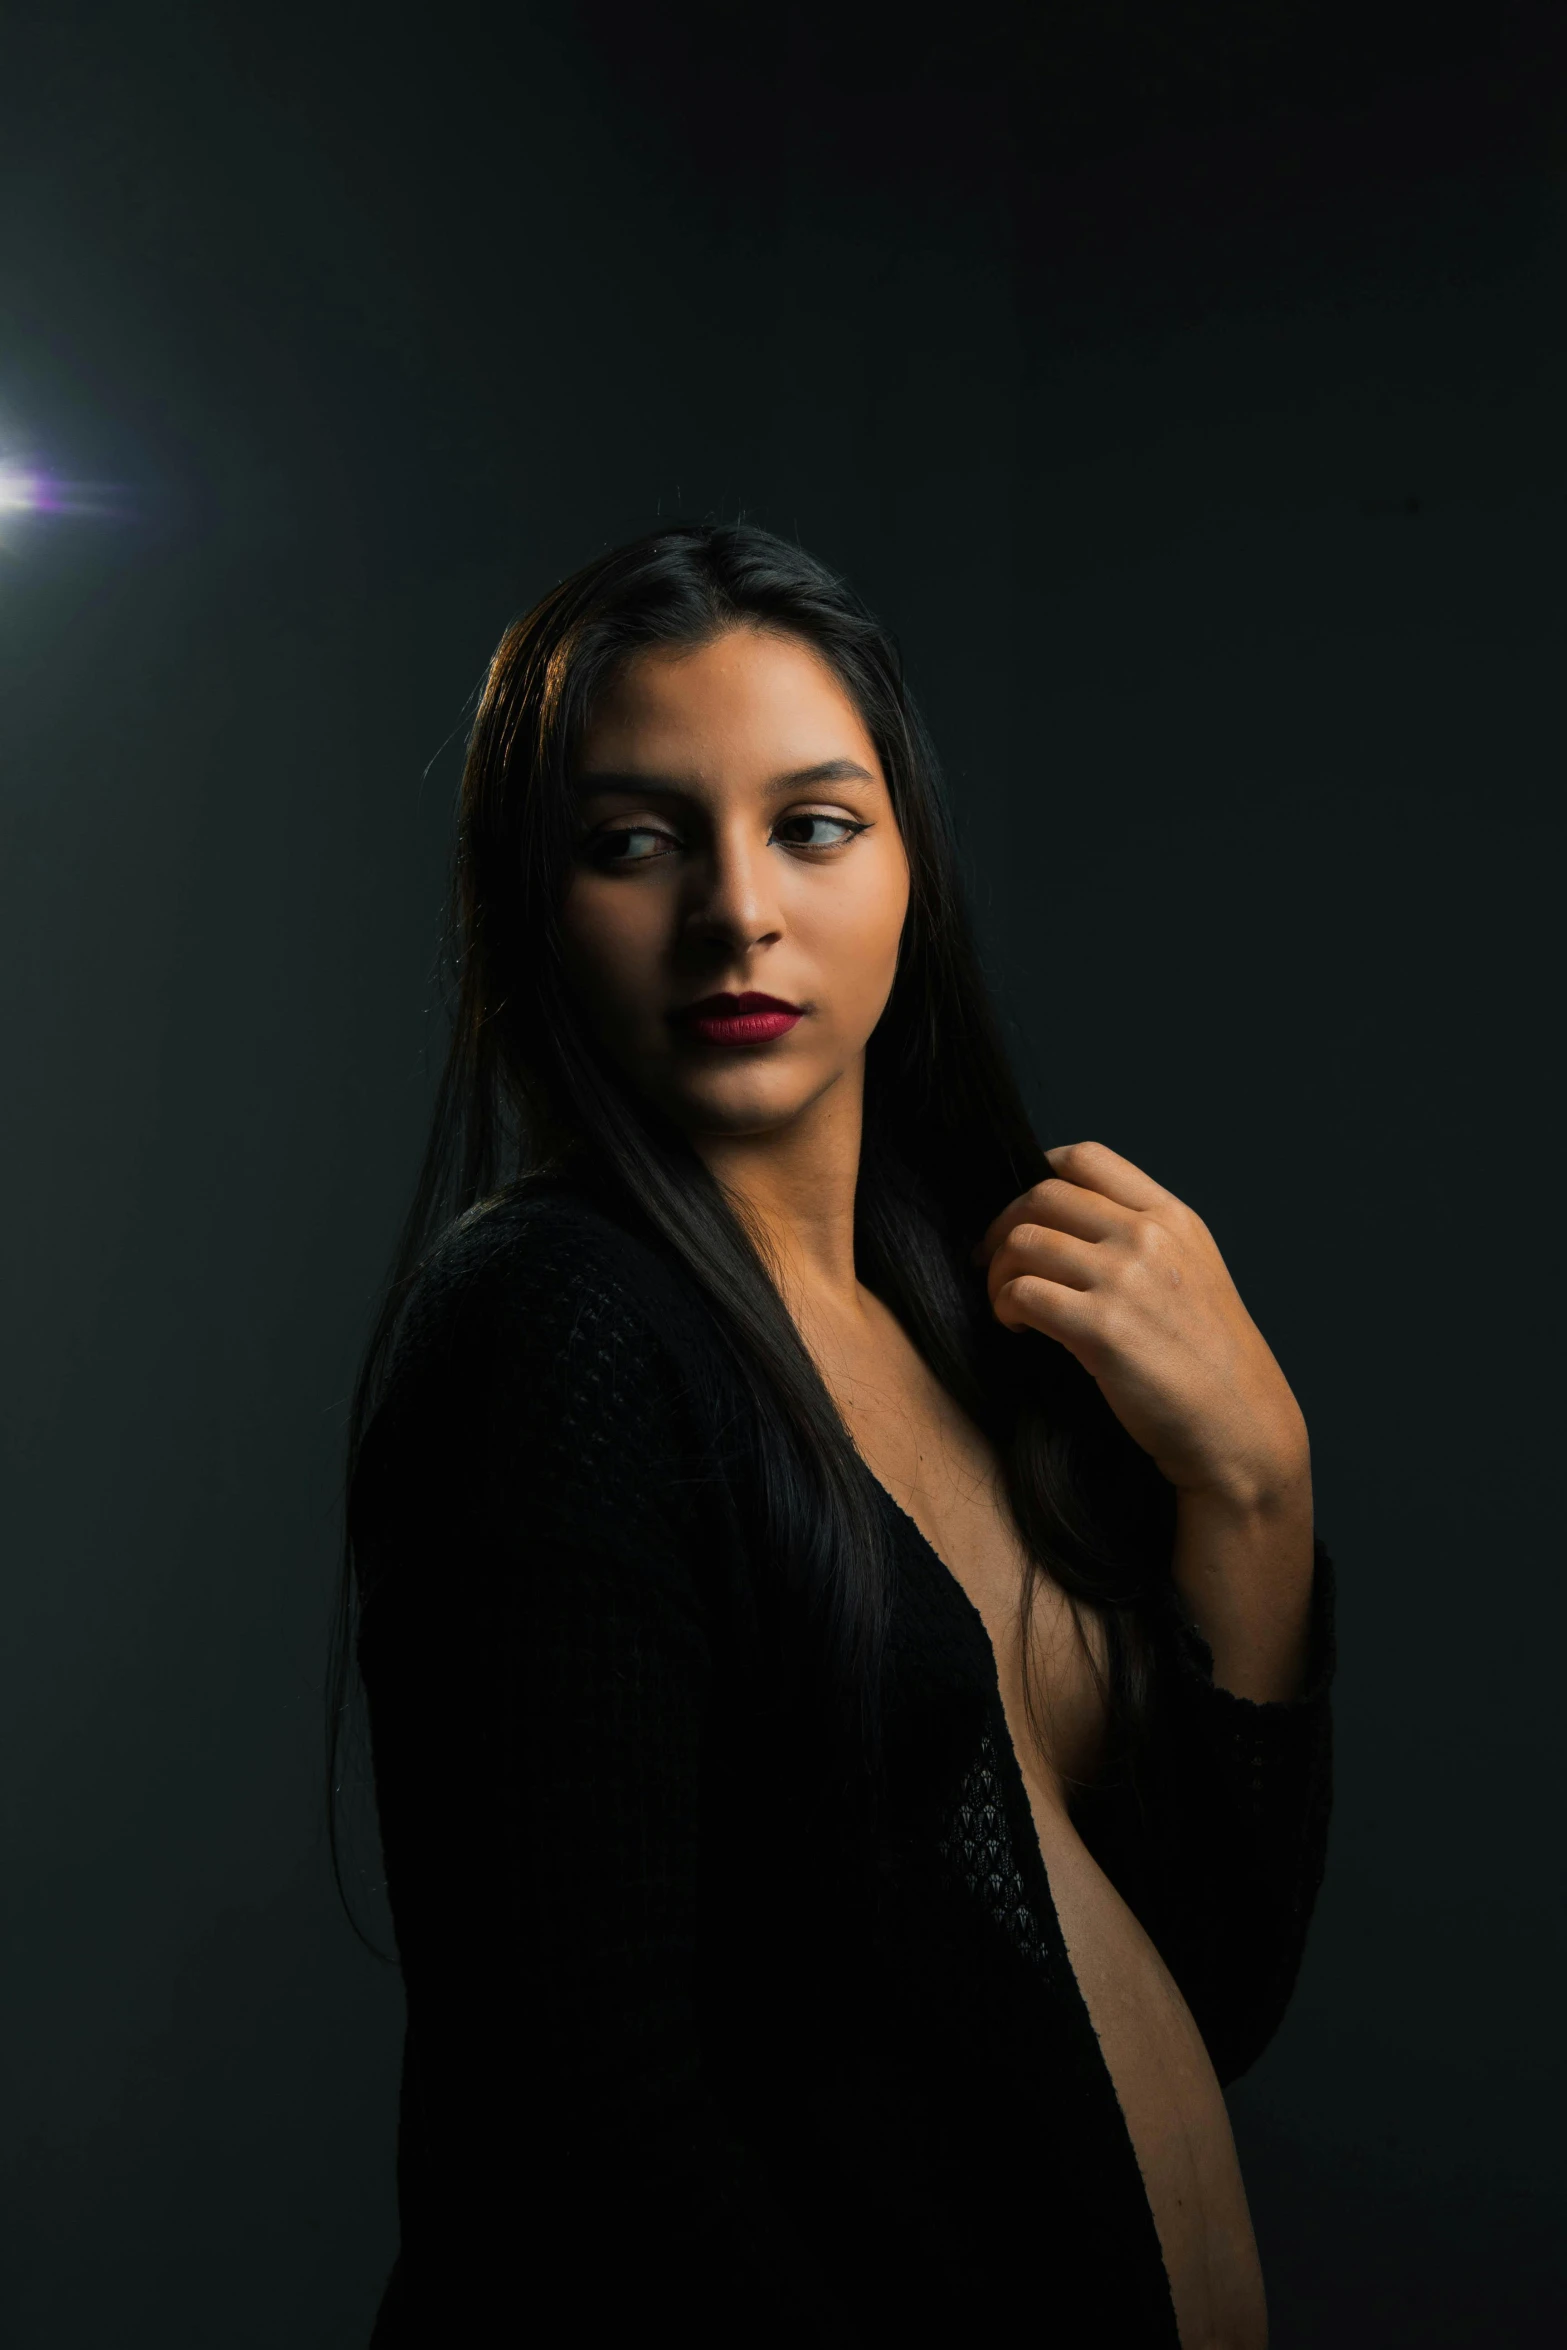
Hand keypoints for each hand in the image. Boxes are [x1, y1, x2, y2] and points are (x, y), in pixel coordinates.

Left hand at [974, 1141, 1308, 1511]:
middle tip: (991, 1260)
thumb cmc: (1211, 1360)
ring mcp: (1125, 1280)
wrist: (1240, 1426)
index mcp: (1172, 1218)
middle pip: (1041, 1196)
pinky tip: (1017, 1328)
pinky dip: (1005, 1307)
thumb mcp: (1196, 1273)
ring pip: (1023, 1241)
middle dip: (1003, 1226)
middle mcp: (1149, 1237)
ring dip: (998, 1272)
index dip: (1036, 1173)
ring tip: (1006, 1302)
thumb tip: (1070, 1223)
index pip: (1086, 1158)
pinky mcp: (1101, 1329)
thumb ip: (1146, 1240)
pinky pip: (1022, 1293)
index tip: (1021, 1210)